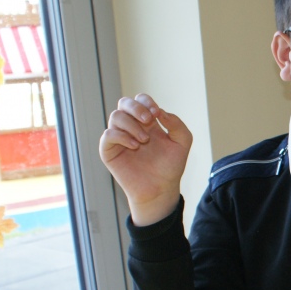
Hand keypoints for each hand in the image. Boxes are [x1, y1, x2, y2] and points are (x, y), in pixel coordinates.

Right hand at [98, 94, 191, 225]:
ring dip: (131, 124)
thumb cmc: (170, 166)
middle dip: (135, 107)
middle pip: (124, 103)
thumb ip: (177, 125)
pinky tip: (135, 145)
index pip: (141, 100)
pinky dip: (121, 136)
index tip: (156, 113)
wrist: (160, 189)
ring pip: (115, 116)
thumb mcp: (182, 143)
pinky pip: (108, 135)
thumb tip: (160, 112)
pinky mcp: (109, 150)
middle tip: (148, 120)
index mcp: (147, 122)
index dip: (146, 102)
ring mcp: (119, 137)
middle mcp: (131, 127)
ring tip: (144, 140)